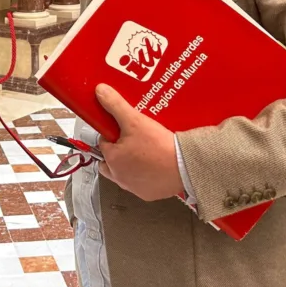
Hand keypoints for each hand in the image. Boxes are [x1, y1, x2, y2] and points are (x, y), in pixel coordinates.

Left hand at [95, 84, 183, 201]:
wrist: (185, 166)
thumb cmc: (159, 147)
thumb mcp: (134, 120)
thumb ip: (115, 105)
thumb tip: (100, 92)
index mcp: (111, 159)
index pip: (103, 143)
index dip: (112, 134)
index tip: (122, 130)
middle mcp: (118, 176)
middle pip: (110, 160)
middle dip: (117, 151)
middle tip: (131, 141)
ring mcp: (132, 187)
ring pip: (123, 174)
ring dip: (129, 164)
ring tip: (143, 151)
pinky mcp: (147, 194)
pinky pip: (140, 184)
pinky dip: (144, 176)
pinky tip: (153, 164)